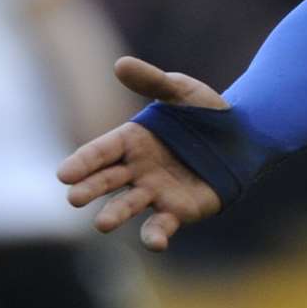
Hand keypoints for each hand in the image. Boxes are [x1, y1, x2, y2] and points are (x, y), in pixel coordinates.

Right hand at [56, 56, 226, 250]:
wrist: (243, 137)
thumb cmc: (206, 113)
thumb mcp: (182, 91)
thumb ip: (153, 80)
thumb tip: (120, 63)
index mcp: (131, 141)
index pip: (100, 152)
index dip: (82, 162)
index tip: (64, 174)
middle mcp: (136, 170)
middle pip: (106, 180)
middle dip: (89, 189)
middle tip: (74, 197)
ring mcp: (154, 192)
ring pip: (127, 205)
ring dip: (114, 215)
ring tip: (103, 223)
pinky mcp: (176, 211)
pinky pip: (160, 225)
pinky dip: (154, 236)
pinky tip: (155, 243)